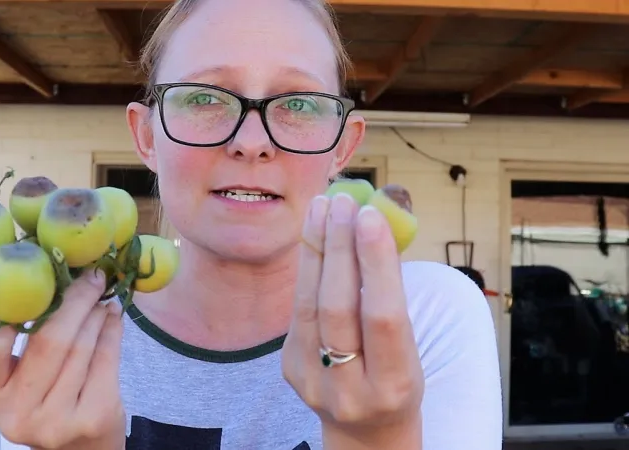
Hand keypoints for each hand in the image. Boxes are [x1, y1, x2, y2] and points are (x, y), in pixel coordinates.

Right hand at [0, 269, 125, 449]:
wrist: (78, 446)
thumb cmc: (43, 396)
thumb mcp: (17, 375)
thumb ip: (20, 336)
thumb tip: (49, 273)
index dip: (8, 312)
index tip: (33, 285)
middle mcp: (15, 413)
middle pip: (48, 341)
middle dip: (73, 301)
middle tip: (89, 276)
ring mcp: (54, 420)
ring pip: (81, 348)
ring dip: (95, 313)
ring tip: (101, 296)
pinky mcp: (91, 418)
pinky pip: (106, 360)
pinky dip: (112, 331)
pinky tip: (113, 317)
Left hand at [282, 193, 423, 446]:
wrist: (365, 429)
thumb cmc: (396, 375)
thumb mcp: (409, 346)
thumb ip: (392, 290)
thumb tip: (379, 219)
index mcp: (393, 385)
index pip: (382, 316)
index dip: (375, 263)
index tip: (372, 216)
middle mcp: (349, 390)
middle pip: (337, 307)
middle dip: (339, 248)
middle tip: (344, 201)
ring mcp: (311, 382)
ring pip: (309, 305)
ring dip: (316, 250)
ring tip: (324, 206)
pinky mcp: (289, 368)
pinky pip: (297, 310)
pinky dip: (307, 269)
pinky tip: (314, 236)